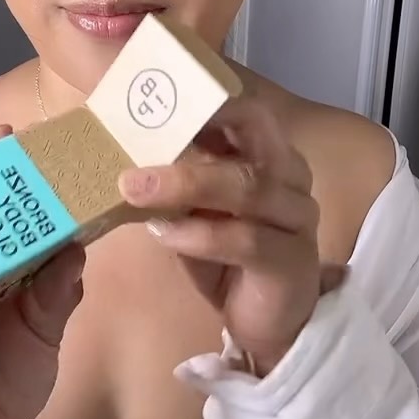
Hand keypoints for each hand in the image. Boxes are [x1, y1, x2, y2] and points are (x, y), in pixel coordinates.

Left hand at [118, 97, 346, 376]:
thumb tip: (120, 149)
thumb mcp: (197, 210)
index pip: (246, 110)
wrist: (268, 325)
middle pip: (253, 133)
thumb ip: (177, 179)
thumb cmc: (228, 258)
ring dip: (185, 183)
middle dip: (197, 126)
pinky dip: (200, 234)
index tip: (155, 94)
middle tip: (141, 129)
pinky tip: (164, 233)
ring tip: (134, 188)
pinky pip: (246, 239)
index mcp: (270, 156)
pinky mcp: (292, 262)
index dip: (207, 97)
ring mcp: (297, 219)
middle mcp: (291, 178)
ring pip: (247, 186)